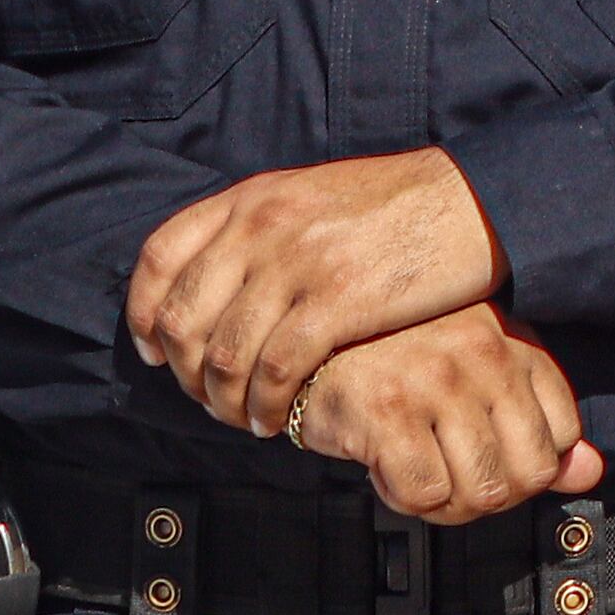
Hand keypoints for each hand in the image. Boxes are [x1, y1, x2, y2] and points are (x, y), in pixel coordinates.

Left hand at [128, 148, 501, 443]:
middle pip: (184, 317)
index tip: (156, 350)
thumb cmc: (394, 205)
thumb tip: (219, 276)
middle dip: (186, 373)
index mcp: (252, 198)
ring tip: (244, 420)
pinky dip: (266, 406)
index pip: (161, 255)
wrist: (469, 201)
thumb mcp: (312, 194)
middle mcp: (263, 226)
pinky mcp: (337, 302)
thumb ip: (261, 226)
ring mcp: (298, 263)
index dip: (145, 312)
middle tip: (206, 401)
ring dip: (224, 402)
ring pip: (226, 355)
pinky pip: (276, 370)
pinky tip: (277, 420)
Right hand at [284, 303, 607, 525]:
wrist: (308, 340)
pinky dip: (405, 499)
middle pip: (527, 474)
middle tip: (453, 479)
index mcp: (512, 342)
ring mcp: (434, 381)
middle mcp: (481, 354)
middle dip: (492, 495)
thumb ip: (539, 425)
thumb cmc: (397, 357)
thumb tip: (590, 474)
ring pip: (481, 492)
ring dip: (448, 504)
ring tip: (420, 471)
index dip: (527, 468)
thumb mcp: (480, 377)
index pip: (562, 437)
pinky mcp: (386, 412)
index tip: (491, 459)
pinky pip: (424, 495)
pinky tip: (387, 467)